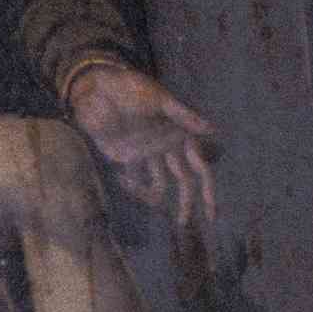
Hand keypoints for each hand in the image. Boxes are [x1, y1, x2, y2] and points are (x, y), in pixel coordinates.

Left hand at [67, 62, 217, 231]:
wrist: (99, 89)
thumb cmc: (133, 88)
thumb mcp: (160, 99)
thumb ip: (184, 115)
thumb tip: (213, 129)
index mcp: (182, 136)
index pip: (200, 169)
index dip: (208, 192)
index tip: (211, 214)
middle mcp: (169, 149)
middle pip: (183, 182)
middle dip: (186, 204)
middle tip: (182, 223)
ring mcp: (149, 155)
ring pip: (159, 185)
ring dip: (155, 197)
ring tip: (140, 197)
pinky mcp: (127, 158)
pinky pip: (135, 178)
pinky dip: (132, 185)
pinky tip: (122, 179)